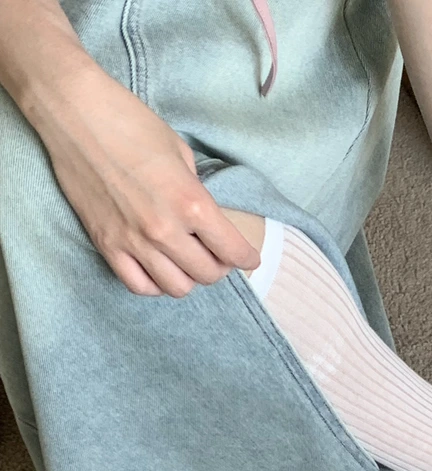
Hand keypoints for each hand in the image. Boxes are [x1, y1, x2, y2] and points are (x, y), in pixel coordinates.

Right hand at [39, 66, 259, 296]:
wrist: (74, 113)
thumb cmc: (130, 122)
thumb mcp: (180, 153)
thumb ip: (196, 192)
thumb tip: (204, 218)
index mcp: (191, 204)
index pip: (232, 251)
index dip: (246, 258)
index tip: (249, 257)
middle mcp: (165, 230)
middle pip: (207, 275)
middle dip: (218, 267)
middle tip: (215, 254)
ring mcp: (133, 241)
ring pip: (176, 288)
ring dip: (188, 278)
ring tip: (185, 261)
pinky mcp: (106, 244)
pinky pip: (139, 286)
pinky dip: (154, 284)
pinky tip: (158, 268)